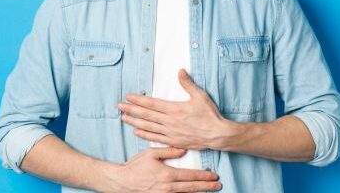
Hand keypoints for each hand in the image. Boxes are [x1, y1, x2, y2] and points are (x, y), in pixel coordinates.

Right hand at [101, 147, 221, 192]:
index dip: (204, 176)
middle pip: (192, 188)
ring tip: (210, 191)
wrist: (121, 181)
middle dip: (206, 187)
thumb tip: (183, 150)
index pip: (190, 176)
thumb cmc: (135, 166)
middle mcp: (168, 188)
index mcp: (168, 175)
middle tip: (218, 186)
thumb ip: (168, 151)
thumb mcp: (151, 154)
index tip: (214, 176)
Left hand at [118, 69, 234, 149]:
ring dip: (134, 122)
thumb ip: (188, 83)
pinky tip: (136, 132)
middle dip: (131, 110)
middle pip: (146, 115)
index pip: (152, 103)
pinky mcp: (173, 141)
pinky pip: (155, 138)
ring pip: (148, 127)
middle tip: (119, 106)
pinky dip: (145, 135)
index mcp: (174, 109)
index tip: (128, 97)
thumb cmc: (209, 115)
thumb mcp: (200, 96)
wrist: (217, 135)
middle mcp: (170, 121)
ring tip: (123, 118)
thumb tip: (180, 71)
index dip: (138, 100)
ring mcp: (170, 133)